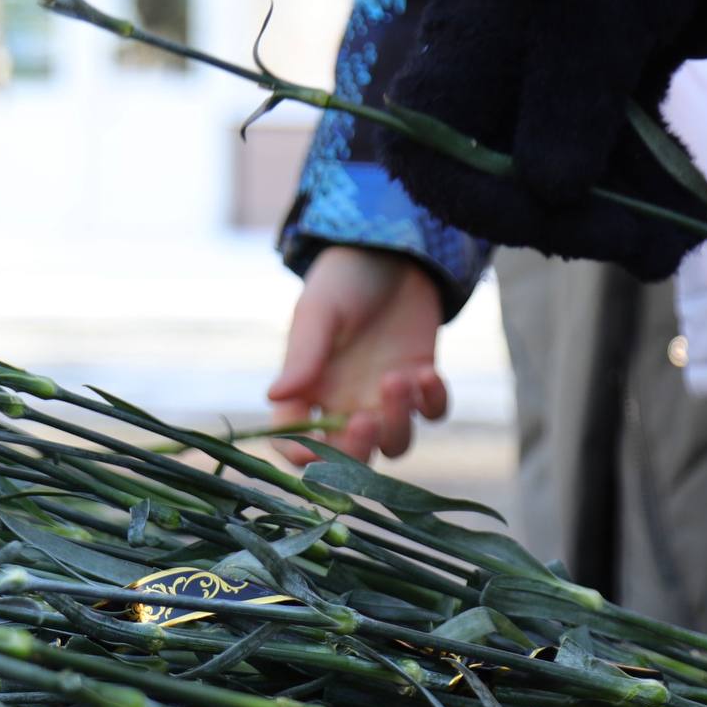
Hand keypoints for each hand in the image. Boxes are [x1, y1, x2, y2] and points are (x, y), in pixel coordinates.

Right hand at [267, 246, 449, 464]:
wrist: (392, 249)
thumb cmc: (344, 278)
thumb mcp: (320, 311)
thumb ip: (303, 355)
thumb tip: (273, 395)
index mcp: (308, 390)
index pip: (295, 440)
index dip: (302, 456)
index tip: (315, 450)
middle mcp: (344, 402)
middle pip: (349, 457)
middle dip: (358, 451)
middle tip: (365, 420)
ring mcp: (384, 396)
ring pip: (394, 442)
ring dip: (398, 421)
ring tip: (400, 377)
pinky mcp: (421, 381)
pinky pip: (432, 413)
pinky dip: (433, 402)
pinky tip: (428, 372)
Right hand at [376, 0, 706, 278]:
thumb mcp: (585, 22)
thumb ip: (567, 105)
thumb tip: (553, 189)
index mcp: (436, 90)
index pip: (449, 181)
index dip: (514, 216)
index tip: (592, 224)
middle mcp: (468, 122)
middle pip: (513, 204)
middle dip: (594, 225)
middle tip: (666, 241)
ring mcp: (521, 130)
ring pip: (568, 199)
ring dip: (631, 216)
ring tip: (691, 224)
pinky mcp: (571, 133)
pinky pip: (602, 181)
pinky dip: (644, 195)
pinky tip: (689, 207)